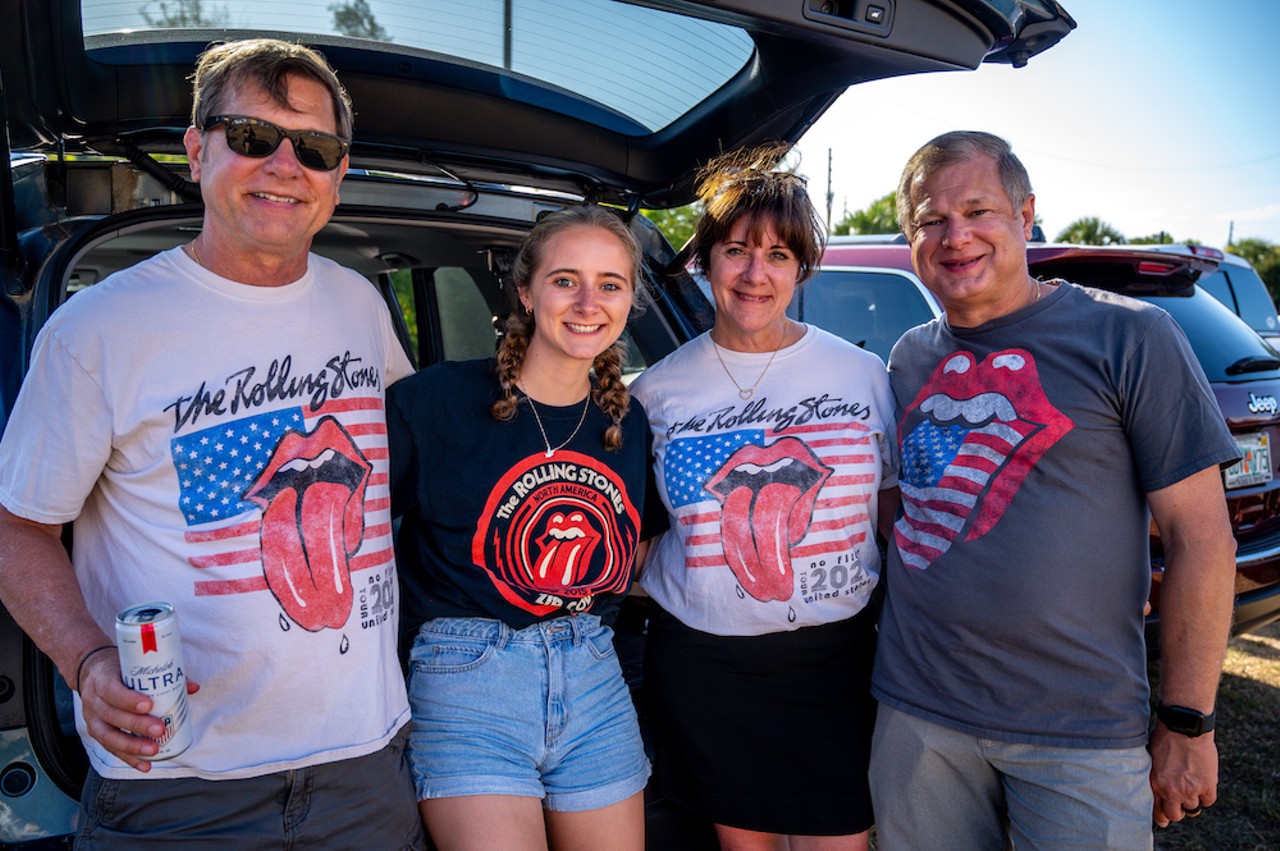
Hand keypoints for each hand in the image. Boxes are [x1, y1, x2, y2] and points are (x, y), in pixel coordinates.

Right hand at [76, 648, 199, 771]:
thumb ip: (162, 675)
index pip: (112, 691)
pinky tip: (145, 765)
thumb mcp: (134, 664)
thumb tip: (194, 688)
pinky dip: (129, 758)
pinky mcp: (96, 732)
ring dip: (132, 746)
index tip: (149, 705)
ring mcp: (93, 719)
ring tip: (154, 751)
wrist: (90, 671)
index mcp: (102, 680)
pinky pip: (111, 748)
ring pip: (109, 736)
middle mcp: (94, 701)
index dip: (129, 700)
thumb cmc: (119, 668)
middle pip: (113, 716)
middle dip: (137, 725)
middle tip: (160, 729)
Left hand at [1149, 722, 1217, 827]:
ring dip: (1193, 800)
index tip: (1165, 818)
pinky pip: (1208, 801)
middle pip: (1176, 816)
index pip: (1158, 812)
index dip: (1163, 817)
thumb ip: (1156, 778)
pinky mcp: (1208, 785)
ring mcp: (1190, 790)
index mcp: (1156, 784)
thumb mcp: (1152, 760)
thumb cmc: (1165, 738)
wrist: (1183, 726)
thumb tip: (1159, 793)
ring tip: (1191, 786)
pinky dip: (1206, 795)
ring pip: (1193, 809)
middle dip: (1178, 810)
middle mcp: (1172, 791)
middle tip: (1181, 801)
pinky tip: (1203, 784)